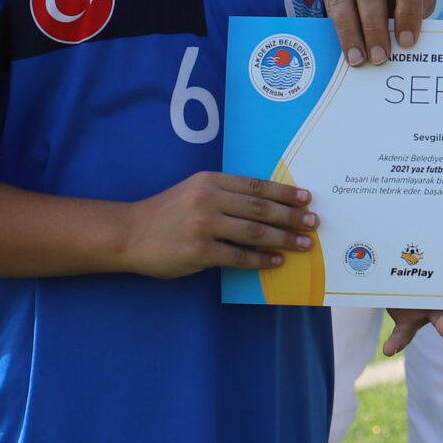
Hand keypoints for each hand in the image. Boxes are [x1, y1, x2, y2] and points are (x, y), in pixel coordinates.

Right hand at [119, 171, 316, 278]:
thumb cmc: (166, 212)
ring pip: (255, 233)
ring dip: (284, 239)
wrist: (130, 233)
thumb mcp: (194, 191)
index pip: (256, 185)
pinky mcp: (200, 252)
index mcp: (210, 180)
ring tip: (303, 244)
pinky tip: (276, 261)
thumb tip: (266, 206)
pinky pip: (239, 257)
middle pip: (261, 208)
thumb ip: (224, 195)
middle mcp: (209, 199)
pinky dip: (261, 260)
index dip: (284, 192)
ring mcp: (204, 226)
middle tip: (313, 223)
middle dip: (292, 216)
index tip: (306, 198)